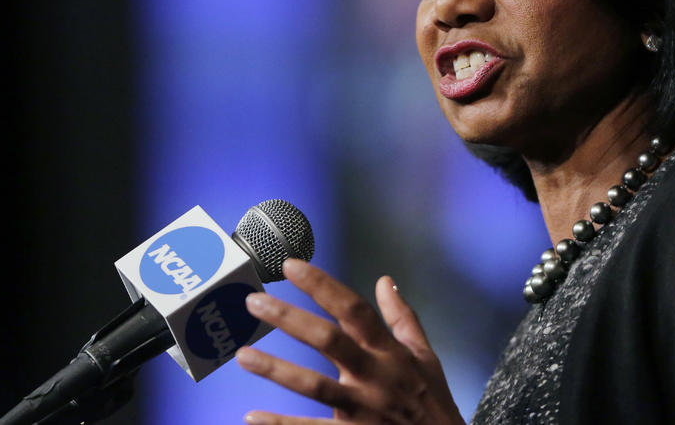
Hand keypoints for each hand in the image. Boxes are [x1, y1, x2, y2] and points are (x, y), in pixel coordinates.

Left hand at [236, 258, 465, 424]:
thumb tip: (385, 280)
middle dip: (289, 319)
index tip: (291, 266)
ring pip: (313, 387)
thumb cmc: (432, 400)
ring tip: (241, 355)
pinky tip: (252, 415)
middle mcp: (374, 377)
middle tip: (253, 302)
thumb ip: (402, 317)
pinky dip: (280, 424)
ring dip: (276, 370)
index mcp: (389, 352)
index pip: (353, 309)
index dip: (322, 286)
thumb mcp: (425, 355)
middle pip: (328, 341)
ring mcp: (360, 410)